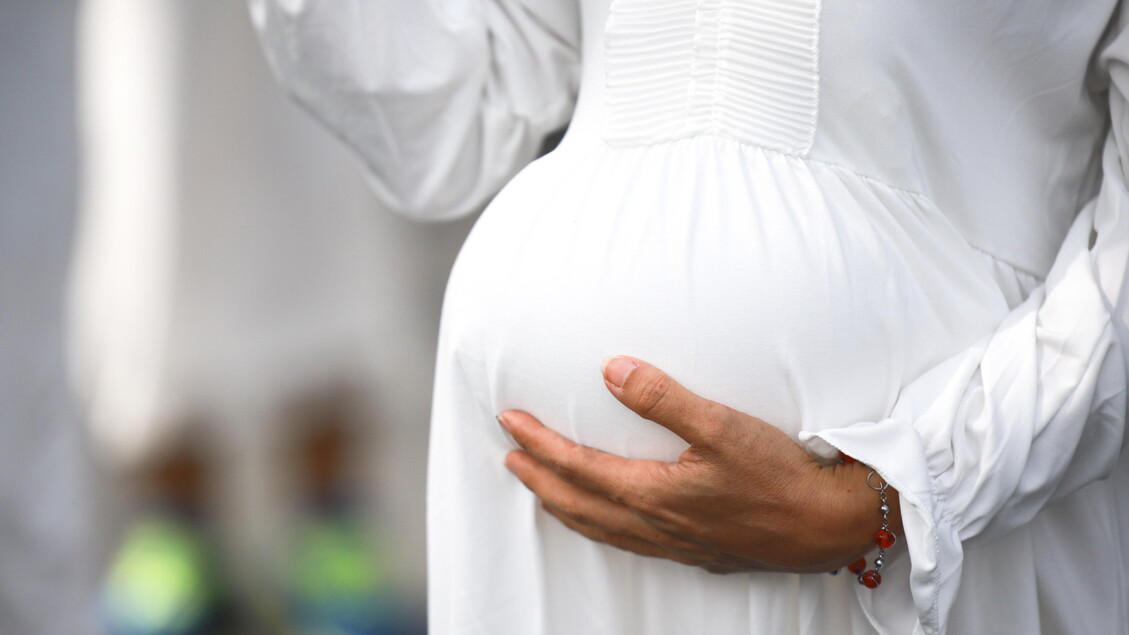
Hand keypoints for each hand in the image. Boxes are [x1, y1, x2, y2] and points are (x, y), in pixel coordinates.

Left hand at [499, 356, 900, 573]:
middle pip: (576, 503)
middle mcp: (655, 525)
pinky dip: (598, 527)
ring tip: (542, 488)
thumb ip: (663, 398)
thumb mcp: (721, 426)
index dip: (538, 444)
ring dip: (562, 505)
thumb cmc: (780, 477)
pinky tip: (606, 520)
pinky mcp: (694, 551)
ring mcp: (673, 544)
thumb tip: (611, 370)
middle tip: (510, 457)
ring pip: (598, 528)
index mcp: (653, 494)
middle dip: (538, 478)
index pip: (576, 467)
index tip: (510, 421)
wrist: (828, 526)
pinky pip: (626, 542)